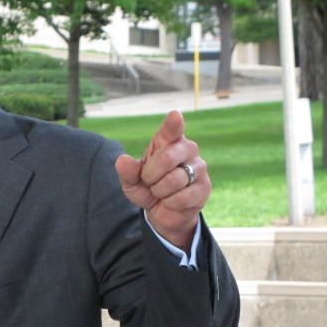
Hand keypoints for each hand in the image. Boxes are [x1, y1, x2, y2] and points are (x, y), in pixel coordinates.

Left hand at [114, 110, 209, 251]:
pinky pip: (182, 197)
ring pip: (174, 180)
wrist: (162, 211)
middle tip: (149, 181)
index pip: (171, 129)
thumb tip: (122, 160)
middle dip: (151, 175)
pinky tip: (172, 201)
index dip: (173, 124)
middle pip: (167, 158)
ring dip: (160, 191)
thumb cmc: (148, 188)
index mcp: (167, 141)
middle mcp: (186, 149)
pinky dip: (170, 203)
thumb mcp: (132, 182)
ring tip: (162, 192)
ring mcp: (198, 167)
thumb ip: (127, 171)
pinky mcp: (204, 187)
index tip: (175, 116)